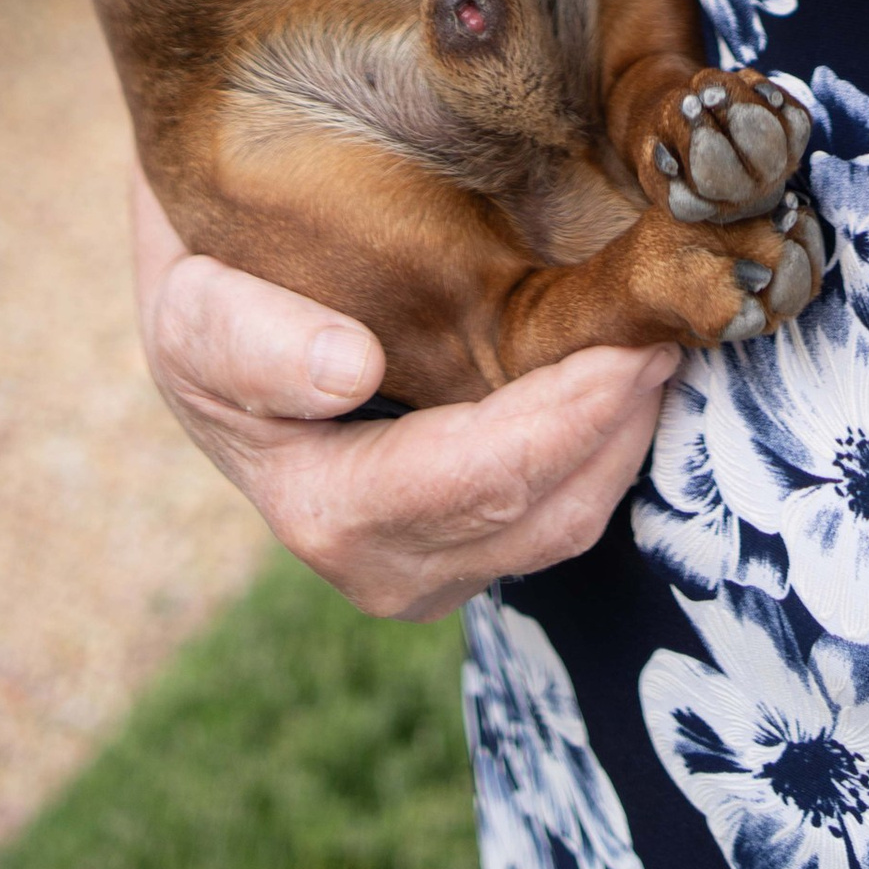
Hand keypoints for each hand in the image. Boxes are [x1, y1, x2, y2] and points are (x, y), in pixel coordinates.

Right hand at [128, 164, 678, 620]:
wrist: (220, 323)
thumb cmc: (210, 300)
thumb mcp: (193, 306)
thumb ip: (252, 340)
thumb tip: (347, 369)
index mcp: (327, 514)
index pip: (478, 478)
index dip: (568, 415)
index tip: (632, 341)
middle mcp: (388, 568)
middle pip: (543, 510)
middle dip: (617, 419)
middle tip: (675, 322)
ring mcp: (436, 566)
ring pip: (567, 520)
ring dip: (625, 434)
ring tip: (662, 338)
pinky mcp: (471, 542)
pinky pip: (562, 508)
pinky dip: (606, 445)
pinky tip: (628, 371)